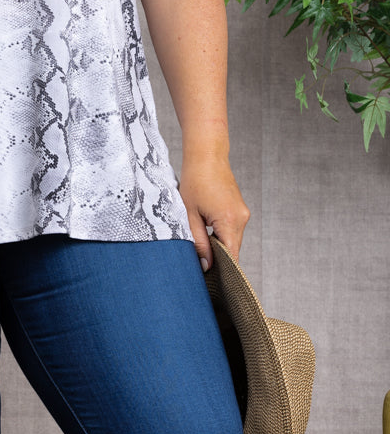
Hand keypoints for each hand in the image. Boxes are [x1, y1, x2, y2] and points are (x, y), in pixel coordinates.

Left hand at [178, 154, 249, 270]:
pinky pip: (233, 229)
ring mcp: (243, 213)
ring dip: (218, 244)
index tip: (208, 278)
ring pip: (232, 240)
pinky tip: (207, 228)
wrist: (207, 155)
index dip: (221, 270)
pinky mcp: (240, 209)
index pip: (231, 257)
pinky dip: (221, 234)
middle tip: (198, 262)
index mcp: (229, 221)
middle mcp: (242, 219)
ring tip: (200, 242)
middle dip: (218, 258)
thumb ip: (198, 242)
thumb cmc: (195, 181)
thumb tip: (206, 266)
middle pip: (232, 250)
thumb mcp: (190, 214)